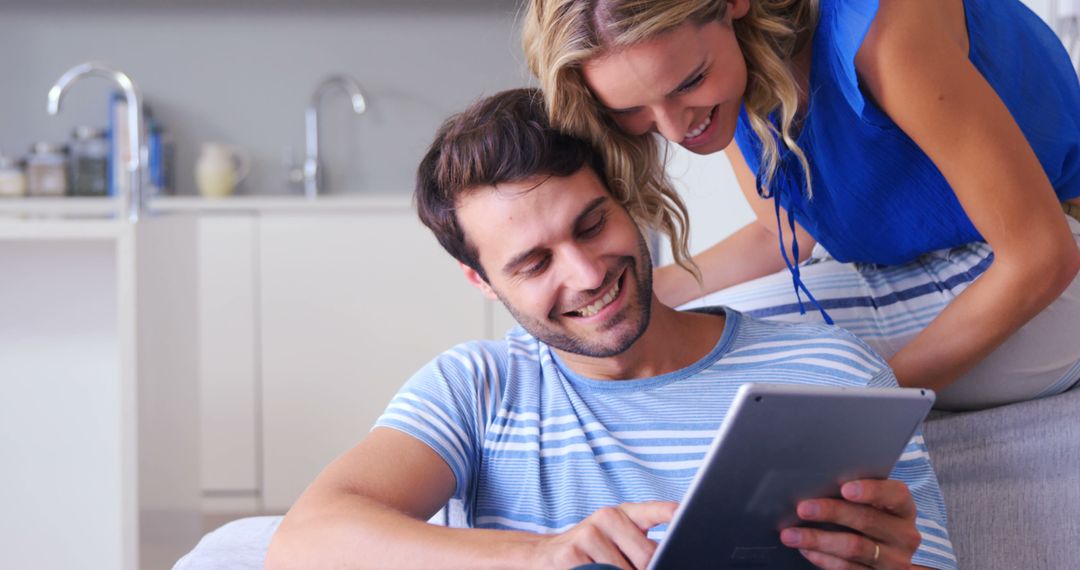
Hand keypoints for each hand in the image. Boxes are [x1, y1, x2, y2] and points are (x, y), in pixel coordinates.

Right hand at [530, 501, 676, 569]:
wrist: (543, 555)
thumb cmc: (589, 551)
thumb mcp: (615, 540)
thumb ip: (640, 545)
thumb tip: (664, 558)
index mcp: (622, 513)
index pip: (651, 511)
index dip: (667, 512)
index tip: (679, 512)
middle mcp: (606, 516)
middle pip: (646, 555)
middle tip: (627, 567)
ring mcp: (588, 533)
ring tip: (602, 569)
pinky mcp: (572, 553)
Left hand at [779, 479, 921, 568]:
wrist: (888, 557)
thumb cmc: (872, 518)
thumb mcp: (873, 506)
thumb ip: (854, 494)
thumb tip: (814, 483)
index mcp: (903, 509)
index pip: (895, 495)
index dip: (871, 490)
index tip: (844, 488)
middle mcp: (904, 535)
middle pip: (867, 520)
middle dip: (831, 512)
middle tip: (802, 508)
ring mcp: (894, 560)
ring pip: (854, 547)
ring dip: (818, 540)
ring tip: (790, 534)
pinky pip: (848, 568)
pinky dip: (823, 558)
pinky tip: (806, 550)